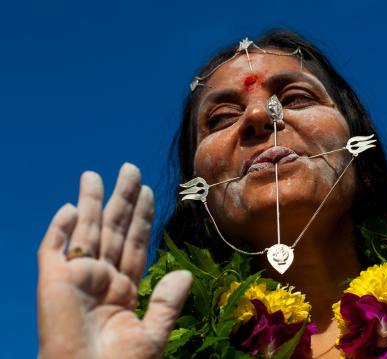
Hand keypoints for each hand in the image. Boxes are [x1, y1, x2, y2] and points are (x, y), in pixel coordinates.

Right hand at [37, 163, 191, 358]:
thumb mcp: (153, 334)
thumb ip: (168, 302)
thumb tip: (185, 273)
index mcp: (125, 288)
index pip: (135, 242)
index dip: (141, 217)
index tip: (148, 192)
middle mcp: (102, 277)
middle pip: (113, 228)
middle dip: (121, 199)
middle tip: (130, 169)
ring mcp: (77, 278)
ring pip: (86, 230)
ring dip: (91, 202)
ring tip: (95, 175)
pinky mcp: (53, 282)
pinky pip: (54, 249)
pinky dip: (59, 229)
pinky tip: (70, 207)